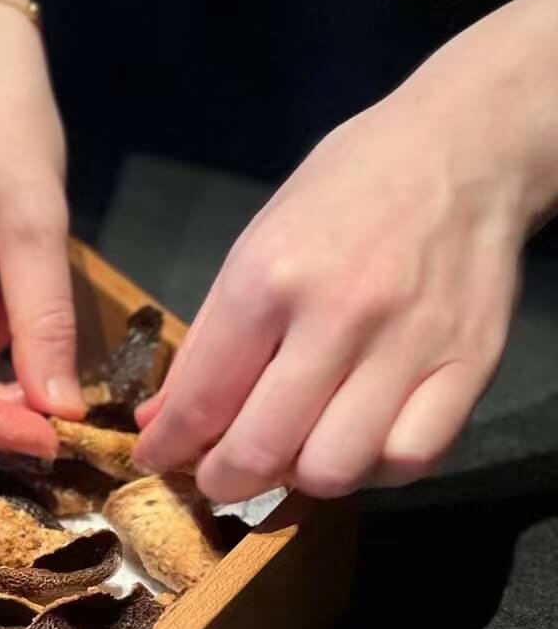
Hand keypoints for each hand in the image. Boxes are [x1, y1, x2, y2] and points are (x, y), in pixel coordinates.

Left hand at [134, 0, 557, 501]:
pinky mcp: (471, 364)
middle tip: (217, 476)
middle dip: (222, 481)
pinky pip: (411, 459)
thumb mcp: (253, 247)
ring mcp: (410, 345)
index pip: (202, 401)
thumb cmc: (345, 192)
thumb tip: (161, 420)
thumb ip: (207, 343)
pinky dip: (375, 468)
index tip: (156, 461)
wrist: (463, 146)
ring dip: (299, 480)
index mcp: (270, 280)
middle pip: (262, 451)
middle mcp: (339, 317)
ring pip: (335, 470)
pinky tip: (357, 442)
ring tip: (291, 451)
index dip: (168, 448)